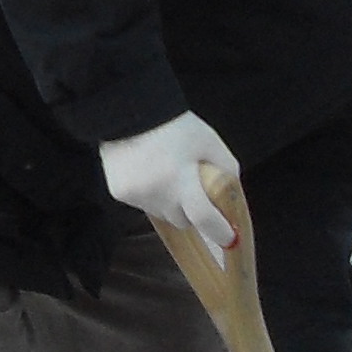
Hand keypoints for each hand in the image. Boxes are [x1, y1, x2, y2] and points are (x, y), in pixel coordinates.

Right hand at [103, 111, 238, 250]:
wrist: (130, 112)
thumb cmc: (176, 126)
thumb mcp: (210, 143)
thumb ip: (226, 170)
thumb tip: (231, 197)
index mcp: (181, 179)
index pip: (203, 217)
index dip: (219, 231)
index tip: (229, 239)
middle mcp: (157, 193)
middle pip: (183, 220)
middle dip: (192, 211)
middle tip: (193, 189)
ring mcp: (135, 195)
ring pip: (162, 214)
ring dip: (170, 203)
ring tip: (168, 174)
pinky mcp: (119, 193)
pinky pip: (144, 204)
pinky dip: (151, 195)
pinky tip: (150, 172)